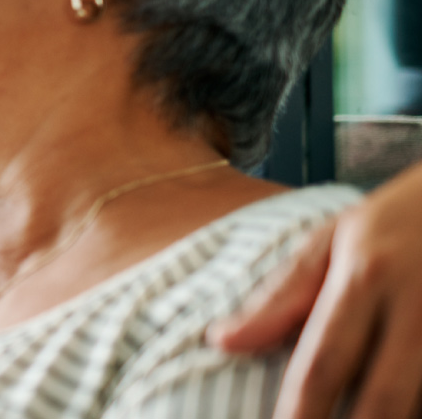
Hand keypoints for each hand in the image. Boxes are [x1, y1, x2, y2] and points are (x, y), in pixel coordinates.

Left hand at [207, 165, 421, 418]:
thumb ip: (281, 297)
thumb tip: (221, 342)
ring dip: (391, 416)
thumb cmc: (394, 223)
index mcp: (367, 277)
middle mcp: (417, 307)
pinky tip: (397, 408)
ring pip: (419, 402)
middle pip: (384, 399)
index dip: (302, 412)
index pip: (325, 362)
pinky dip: (416, 405)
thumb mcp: (332, 242)